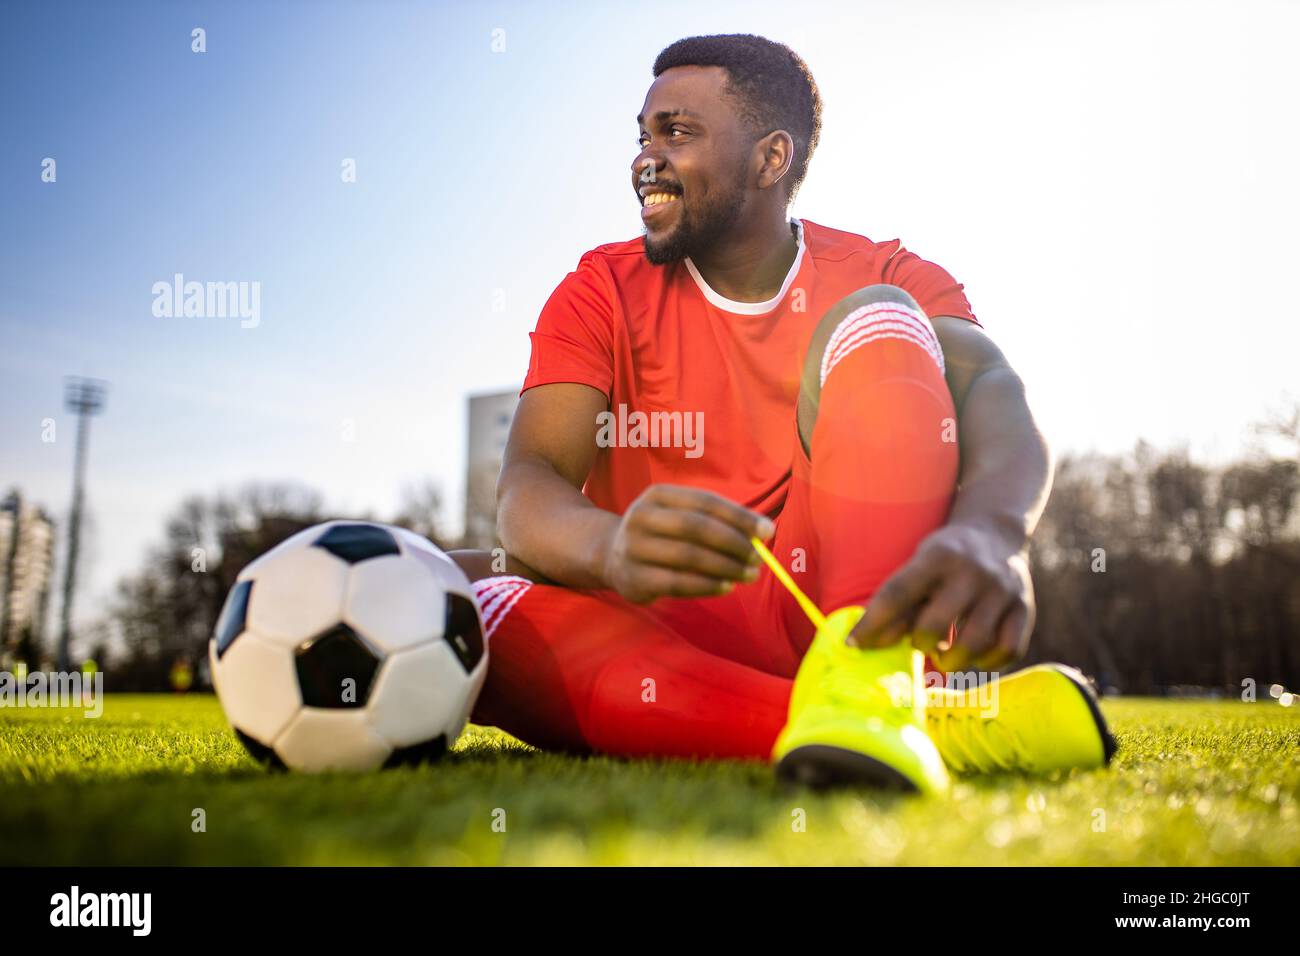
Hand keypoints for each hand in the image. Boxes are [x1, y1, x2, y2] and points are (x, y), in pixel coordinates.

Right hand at [600, 484, 773, 603]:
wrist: (611, 556)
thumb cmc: (663, 534)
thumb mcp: (681, 516)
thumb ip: (718, 521)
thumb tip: (764, 532)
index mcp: (657, 495)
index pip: (705, 502)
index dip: (739, 517)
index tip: (768, 530)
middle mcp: (641, 517)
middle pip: (696, 528)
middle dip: (734, 543)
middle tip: (759, 557)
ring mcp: (633, 549)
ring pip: (688, 558)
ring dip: (726, 567)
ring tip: (749, 574)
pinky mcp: (633, 579)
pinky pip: (677, 583)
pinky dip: (707, 586)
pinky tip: (727, 586)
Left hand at [849, 523, 1034, 671]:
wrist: (997, 533)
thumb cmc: (945, 558)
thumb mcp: (918, 566)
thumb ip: (896, 604)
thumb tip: (863, 645)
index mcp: (936, 557)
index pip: (897, 593)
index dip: (872, 623)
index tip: (854, 644)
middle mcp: (971, 572)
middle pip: (934, 625)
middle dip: (920, 643)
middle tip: (921, 643)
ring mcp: (1002, 591)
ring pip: (973, 644)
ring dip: (951, 661)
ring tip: (945, 656)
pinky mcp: (1025, 608)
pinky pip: (1008, 650)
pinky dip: (987, 663)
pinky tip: (975, 656)